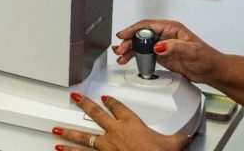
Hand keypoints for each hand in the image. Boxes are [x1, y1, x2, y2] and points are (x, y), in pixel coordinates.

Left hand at [51, 94, 190, 150]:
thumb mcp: (173, 144)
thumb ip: (178, 138)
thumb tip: (187, 135)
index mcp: (131, 124)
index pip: (118, 107)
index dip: (111, 101)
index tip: (104, 97)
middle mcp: (115, 132)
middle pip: (95, 114)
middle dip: (83, 105)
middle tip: (73, 98)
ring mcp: (105, 146)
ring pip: (82, 137)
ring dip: (68, 133)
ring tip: (55, 129)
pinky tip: (59, 149)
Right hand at [112, 19, 223, 84]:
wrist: (212, 71)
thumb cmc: (207, 58)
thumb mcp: (192, 51)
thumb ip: (174, 47)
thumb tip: (157, 46)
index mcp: (172, 28)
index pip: (148, 25)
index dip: (133, 29)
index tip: (123, 34)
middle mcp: (165, 35)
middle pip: (141, 35)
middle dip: (128, 41)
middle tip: (119, 49)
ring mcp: (162, 45)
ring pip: (140, 44)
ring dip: (129, 50)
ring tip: (120, 56)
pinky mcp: (161, 55)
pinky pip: (144, 54)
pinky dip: (134, 56)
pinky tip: (128, 60)